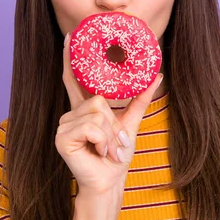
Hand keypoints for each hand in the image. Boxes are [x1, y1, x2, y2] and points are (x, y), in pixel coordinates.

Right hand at [55, 32, 163, 194]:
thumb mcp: (131, 122)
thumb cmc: (117, 155)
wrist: (110, 181)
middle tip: (115, 142)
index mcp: (83, 109)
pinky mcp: (62, 137)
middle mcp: (70, 114)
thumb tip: (157, 74)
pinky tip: (99, 152)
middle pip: (97, 99)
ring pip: (97, 112)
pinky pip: (92, 126)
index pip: (74, 79)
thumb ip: (140, 98)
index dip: (70, 59)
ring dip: (110, 134)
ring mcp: (63, 125)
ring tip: (107, 149)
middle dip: (113, 123)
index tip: (70, 37)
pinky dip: (103, 140)